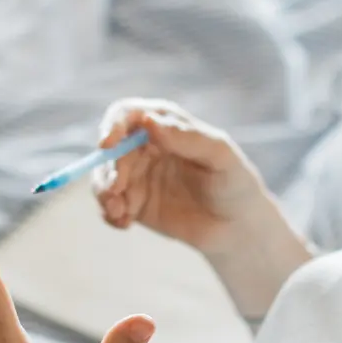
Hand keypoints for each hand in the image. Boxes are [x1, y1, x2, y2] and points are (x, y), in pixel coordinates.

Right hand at [93, 98, 271, 255]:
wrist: (238, 227)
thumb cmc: (235, 183)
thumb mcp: (221, 157)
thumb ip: (189, 138)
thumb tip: (150, 122)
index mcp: (165, 125)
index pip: (127, 115)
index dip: (113, 125)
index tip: (108, 144)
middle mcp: (145, 147)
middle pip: (110, 149)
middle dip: (108, 169)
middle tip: (117, 191)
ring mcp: (137, 176)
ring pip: (104, 177)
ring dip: (104, 193)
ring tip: (119, 212)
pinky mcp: (134, 204)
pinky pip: (110, 205)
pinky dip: (110, 214)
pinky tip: (124, 224)